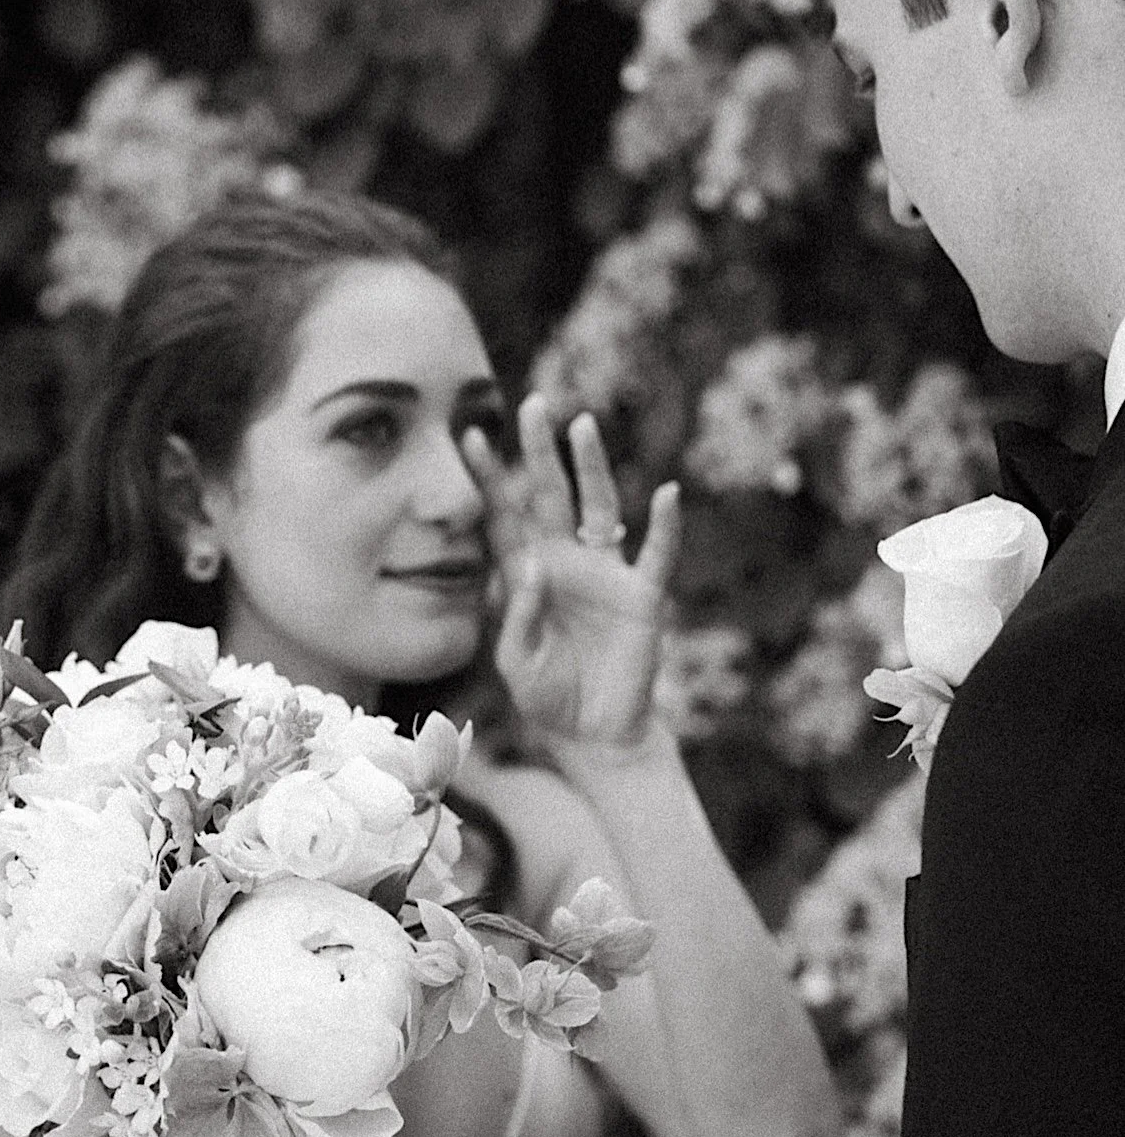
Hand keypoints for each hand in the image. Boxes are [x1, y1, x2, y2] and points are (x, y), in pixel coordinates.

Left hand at [462, 394, 680, 748]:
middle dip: (540, 451)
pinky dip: (665, 526)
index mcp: (528, 573)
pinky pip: (656, 555)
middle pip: (550, 495)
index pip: (504, 515)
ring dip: (593, 468)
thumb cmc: (548, 696)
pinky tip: (667, 495)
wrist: (593, 733)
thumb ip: (517, 617)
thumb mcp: (517, 663)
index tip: (468, 434)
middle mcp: (566, 562)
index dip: (489, 478)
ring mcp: (605, 574)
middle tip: (530, 403)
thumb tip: (530, 565)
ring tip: (582, 426)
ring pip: (599, 508)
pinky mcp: (641, 596)